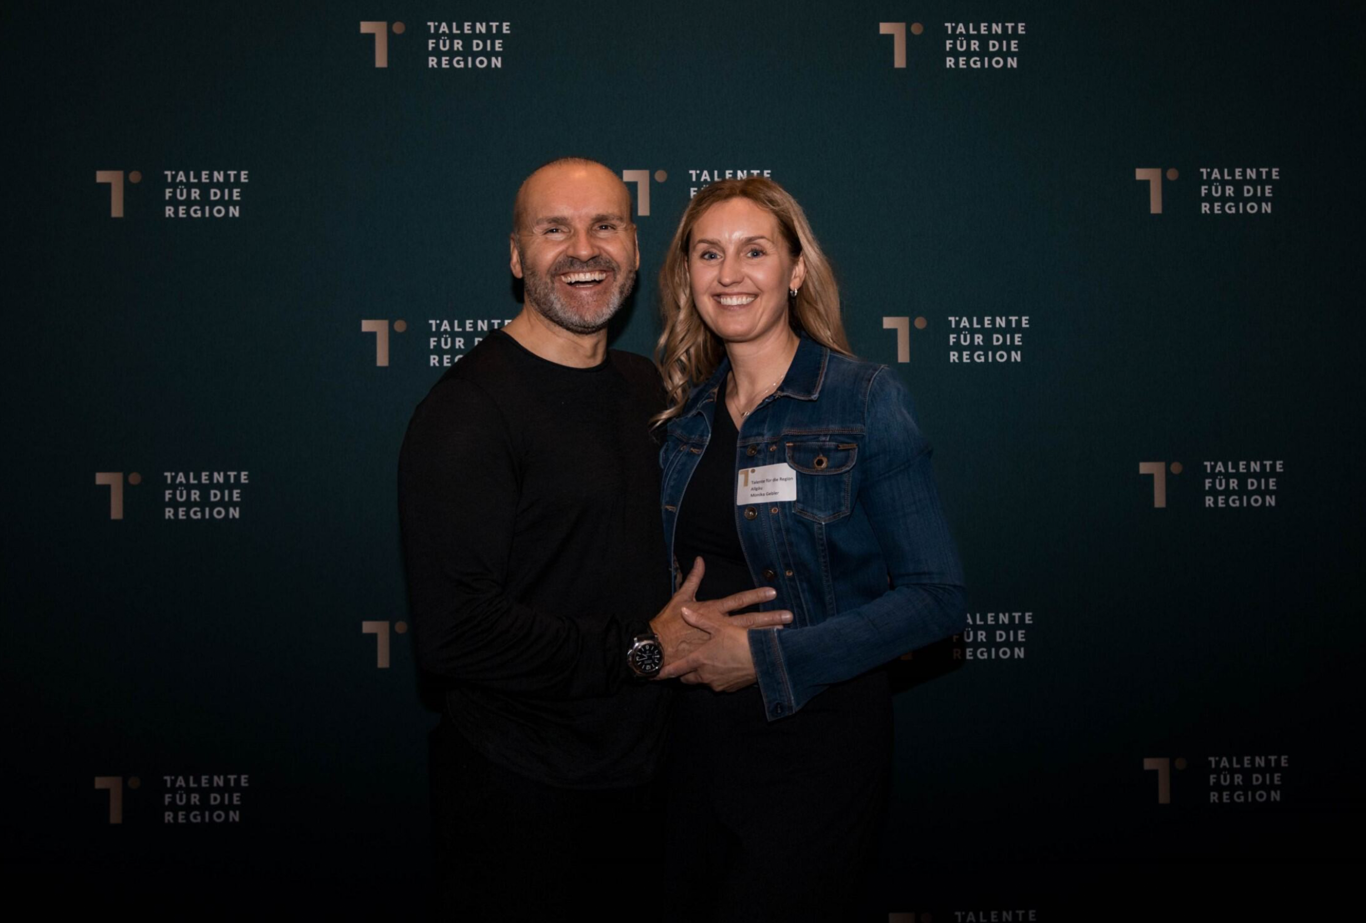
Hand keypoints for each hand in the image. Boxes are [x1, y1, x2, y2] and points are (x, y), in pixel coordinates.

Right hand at [650, 557, 789, 667]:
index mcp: (712, 611)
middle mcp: (719, 627)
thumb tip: (699, 560)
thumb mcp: (680, 597)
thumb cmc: (667, 623)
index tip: (773, 592)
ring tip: (784, 636)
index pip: (739, 601)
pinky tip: (765, 658)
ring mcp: (719, 645)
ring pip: (747, 640)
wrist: (657, 649)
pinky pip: (736, 658)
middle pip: (749, 621)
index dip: (756, 596)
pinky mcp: (716, 658)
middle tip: (788, 616)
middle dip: (770, 619)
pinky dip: (750, 658)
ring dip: (766, 638)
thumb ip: (693, 578)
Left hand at [657, 605, 757, 691]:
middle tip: (684, 665)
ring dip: (703, 674)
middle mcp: (705, 675)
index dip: (663, 672)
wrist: (764, 659)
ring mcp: (717, 683)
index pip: (675, 670)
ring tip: (709, 663)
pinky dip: (718, 677)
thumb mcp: (720, 626)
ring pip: (703, 681)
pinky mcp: (729, 688)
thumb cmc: (740, 641)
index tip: (652, 675)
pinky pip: (718, 683)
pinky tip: (725, 667)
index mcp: (699, 659)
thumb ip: (700, 620)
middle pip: (687, 678)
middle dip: (685, 673)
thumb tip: (684, 610)